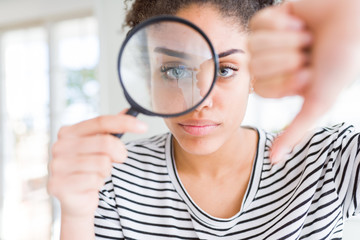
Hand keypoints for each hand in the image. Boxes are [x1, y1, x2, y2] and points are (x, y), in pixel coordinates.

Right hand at [47, 110, 147, 218]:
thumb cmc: (88, 169)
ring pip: (102, 163)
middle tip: (119, 159)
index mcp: (68, 132)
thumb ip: (111, 129)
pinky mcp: (58, 184)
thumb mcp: (100, 146)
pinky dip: (98, 184)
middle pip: (105, 142)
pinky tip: (90, 186)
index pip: (101, 121)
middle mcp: (60, 146)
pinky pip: (94, 180)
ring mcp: (57, 165)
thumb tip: (127, 110)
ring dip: (106, 171)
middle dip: (120, 153)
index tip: (143, 127)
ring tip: (98, 174)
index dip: (125, 122)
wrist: (75, 200)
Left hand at [249, 0, 359, 163]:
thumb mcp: (320, 100)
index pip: (261, 89)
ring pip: (253, 46)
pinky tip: (299, 23)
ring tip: (307, 38)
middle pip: (254, 69)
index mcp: (282, 84)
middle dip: (286, 60)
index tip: (309, 74)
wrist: (354, 17)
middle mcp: (272, 64)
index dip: (284, 81)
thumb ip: (296, 130)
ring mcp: (268, 41)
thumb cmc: (343, 59)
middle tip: (308, 55)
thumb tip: (274, 160)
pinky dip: (282, 23)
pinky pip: (257, 23)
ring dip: (286, 42)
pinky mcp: (268, 18)